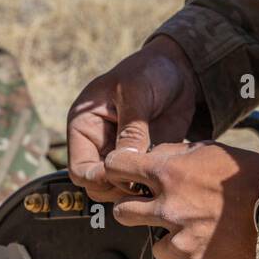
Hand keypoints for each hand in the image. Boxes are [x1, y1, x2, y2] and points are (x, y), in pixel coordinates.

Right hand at [66, 36, 199, 202]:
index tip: (122, 175)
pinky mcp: (142, 158)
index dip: (98, 178)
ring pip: (119, 188)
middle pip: (96, 185)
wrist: (178, 69)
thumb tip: (125, 162)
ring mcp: (120, 153)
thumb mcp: (136, 93)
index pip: (79, 169)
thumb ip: (131, 127)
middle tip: (142, 183)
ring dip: (135, 189)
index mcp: (84, 127)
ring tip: (156, 180)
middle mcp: (98, 144)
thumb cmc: (149, 72)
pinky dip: (151, 184)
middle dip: (116, 188)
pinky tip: (166, 176)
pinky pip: (142, 182)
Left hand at [103, 141, 258, 258]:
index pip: (116, 167)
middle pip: (122, 213)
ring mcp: (180, 240)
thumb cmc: (250, 176)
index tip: (121, 174)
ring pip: (153, 246)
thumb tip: (151, 157)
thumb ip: (175, 153)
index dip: (116, 169)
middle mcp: (168, 207)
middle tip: (149, 208)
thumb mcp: (210, 149)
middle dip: (132, 209)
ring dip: (167, 239)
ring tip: (191, 231)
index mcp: (169, 173)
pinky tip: (205, 245)